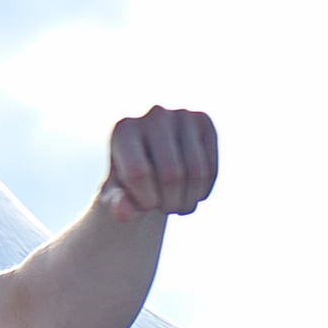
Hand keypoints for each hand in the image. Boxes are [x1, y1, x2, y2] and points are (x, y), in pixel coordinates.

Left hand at [97, 107, 218, 224]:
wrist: (150, 162)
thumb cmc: (128, 182)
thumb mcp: (117, 195)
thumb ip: (116, 204)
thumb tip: (123, 213)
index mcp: (124, 130)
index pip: (139, 174)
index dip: (145, 200)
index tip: (143, 205)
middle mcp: (154, 115)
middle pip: (171, 174)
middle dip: (168, 203)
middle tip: (163, 208)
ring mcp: (182, 114)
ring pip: (196, 173)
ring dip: (187, 202)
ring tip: (176, 205)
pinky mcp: (204, 121)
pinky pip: (211, 168)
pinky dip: (202, 192)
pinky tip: (191, 194)